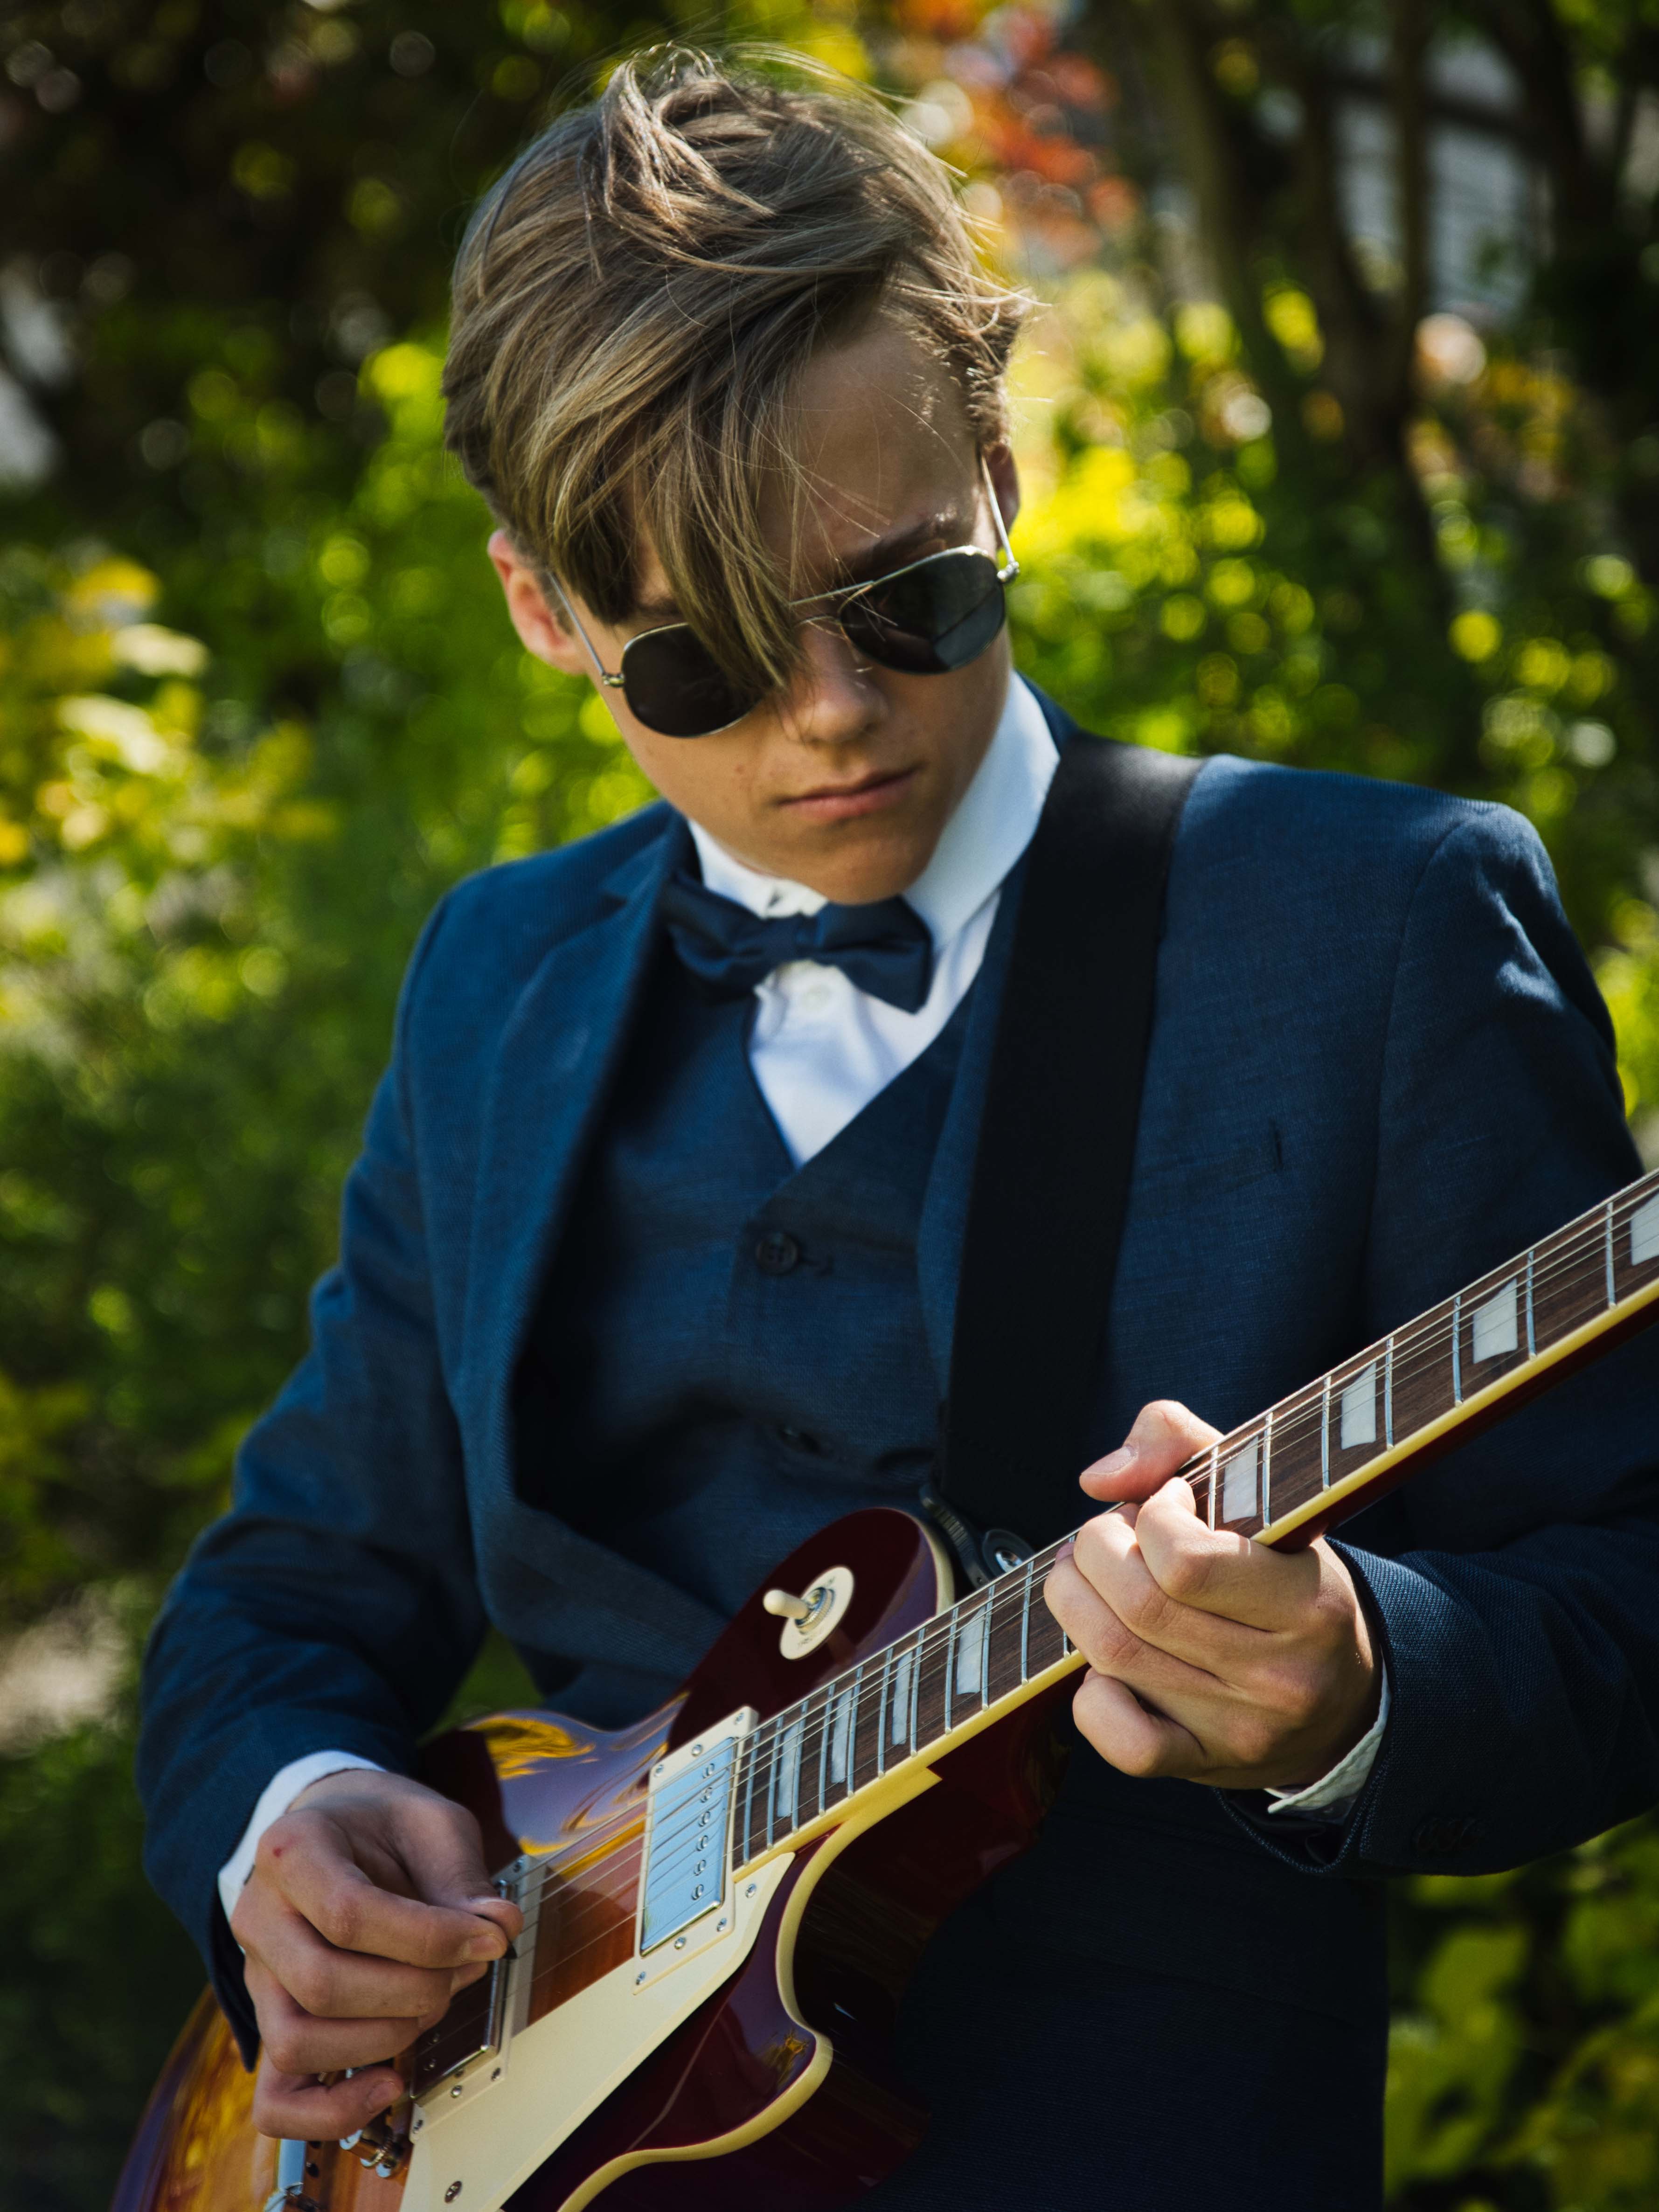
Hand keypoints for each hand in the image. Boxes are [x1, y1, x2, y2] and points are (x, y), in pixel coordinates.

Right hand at [231, 1768, 522, 2140]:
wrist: (335, 1826)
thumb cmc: (382, 1824)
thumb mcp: (430, 1821)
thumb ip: (461, 1874)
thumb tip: (498, 1927)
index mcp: (291, 1850)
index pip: (348, 1913)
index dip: (428, 1938)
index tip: (489, 1939)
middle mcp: (260, 1916)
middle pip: (323, 1984)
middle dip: (414, 1989)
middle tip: (468, 1966)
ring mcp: (258, 1976)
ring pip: (296, 2042)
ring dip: (384, 2038)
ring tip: (437, 2000)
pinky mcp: (272, 2023)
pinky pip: (275, 2100)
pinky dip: (331, 2111)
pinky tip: (389, 2084)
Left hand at [1044, 1399, 1379, 1792]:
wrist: (1347, 1695)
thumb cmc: (1287, 1572)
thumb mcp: (1262, 1490)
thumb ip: (1180, 1440)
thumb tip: (1099, 1478)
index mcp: (1307, 1602)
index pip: (1185, 1560)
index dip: (1150, 1516)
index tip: (1164, 1504)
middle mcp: (1279, 1675)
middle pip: (1137, 1607)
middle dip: (1095, 1551)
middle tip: (1108, 1535)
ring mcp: (1240, 1729)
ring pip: (1115, 1659)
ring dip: (1077, 1602)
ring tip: (1092, 1578)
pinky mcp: (1206, 1765)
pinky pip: (1125, 1744)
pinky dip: (1092, 1698)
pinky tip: (1103, 1663)